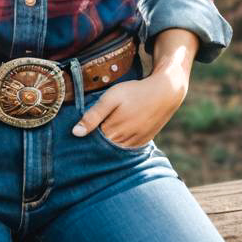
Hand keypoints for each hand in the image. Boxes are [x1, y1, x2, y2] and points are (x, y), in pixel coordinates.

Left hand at [71, 69, 189, 147]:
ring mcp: (135, 143)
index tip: (79, 132)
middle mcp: (125, 142)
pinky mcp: (143, 142)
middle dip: (96, 142)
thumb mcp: (111, 98)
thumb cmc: (135, 92)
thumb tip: (76, 133)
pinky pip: (128, 148)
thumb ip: (93, 115)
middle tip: (93, 130)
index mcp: (114, 132)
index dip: (86, 137)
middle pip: (104, 148)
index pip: (93, 142)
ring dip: (109, 143)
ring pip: (116, 149)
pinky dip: (121, 143)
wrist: (165, 92)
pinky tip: (118, 133)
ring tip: (106, 129)